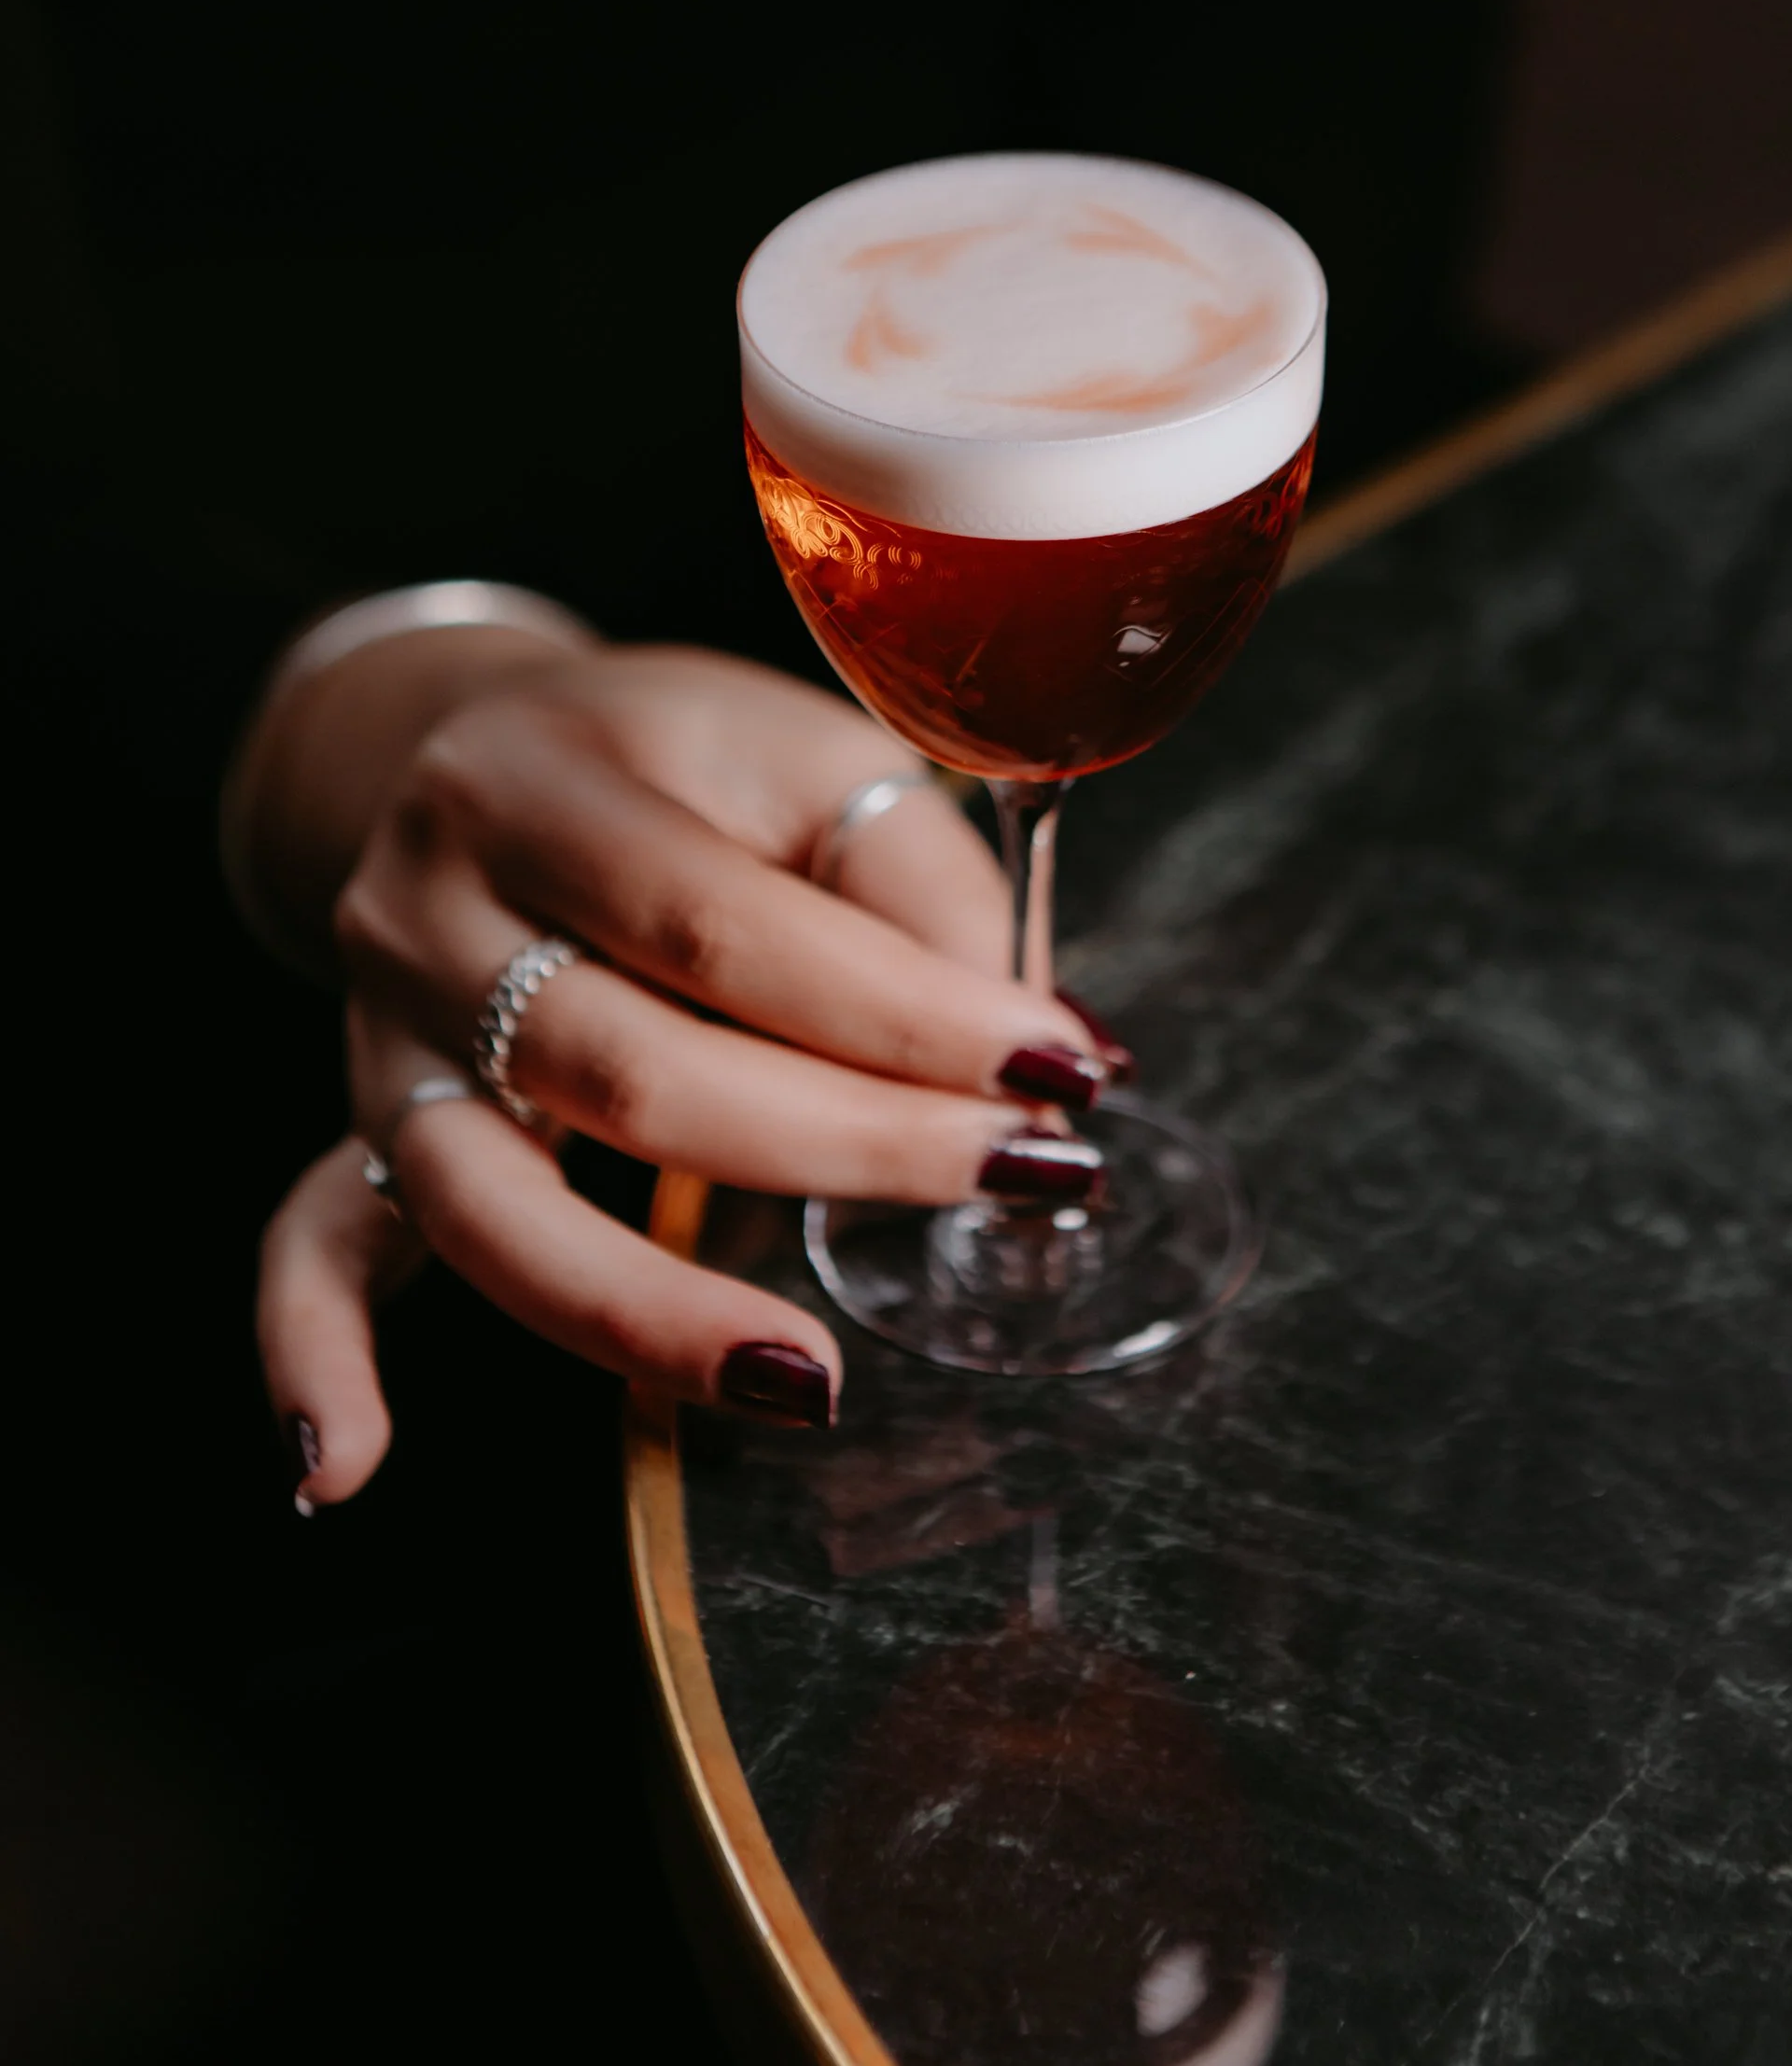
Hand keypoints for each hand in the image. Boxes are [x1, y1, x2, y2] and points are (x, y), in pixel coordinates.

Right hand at [255, 643, 1110, 1504]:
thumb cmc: (688, 760)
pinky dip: (316, 1355)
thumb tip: (1040, 1060)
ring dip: (646, 1309)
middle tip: (1021, 1182)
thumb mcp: (811, 755)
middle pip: (629, 1070)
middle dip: (846, 1147)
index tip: (1060, 1078)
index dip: (904, 1015)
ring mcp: (385, 1025)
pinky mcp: (368, 1113)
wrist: (490, 741)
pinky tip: (348, 1469)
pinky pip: (311, 1242)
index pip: (727, 928)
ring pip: (490, 1198)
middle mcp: (436, 903)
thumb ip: (918, 886)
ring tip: (810, 1382)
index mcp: (553, 778)